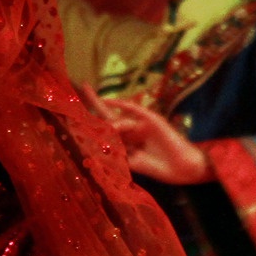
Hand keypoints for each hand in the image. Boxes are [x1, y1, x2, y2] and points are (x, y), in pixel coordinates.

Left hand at [79, 85, 212, 184]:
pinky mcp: (151, 119)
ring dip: (110, 128)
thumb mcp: (132, 163)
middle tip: (81, 86)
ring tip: (110, 136)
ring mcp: (140, 123)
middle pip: (107, 114)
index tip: (73, 120)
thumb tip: (96, 148)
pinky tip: (107, 100)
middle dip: (93, 102)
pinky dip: (120, 104)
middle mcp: (130, 129)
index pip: (104, 130)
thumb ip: (115, 155)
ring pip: (117, 120)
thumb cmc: (160, 168)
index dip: (90, 125)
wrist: (181, 168)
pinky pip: (132, 108)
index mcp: (125, 141)